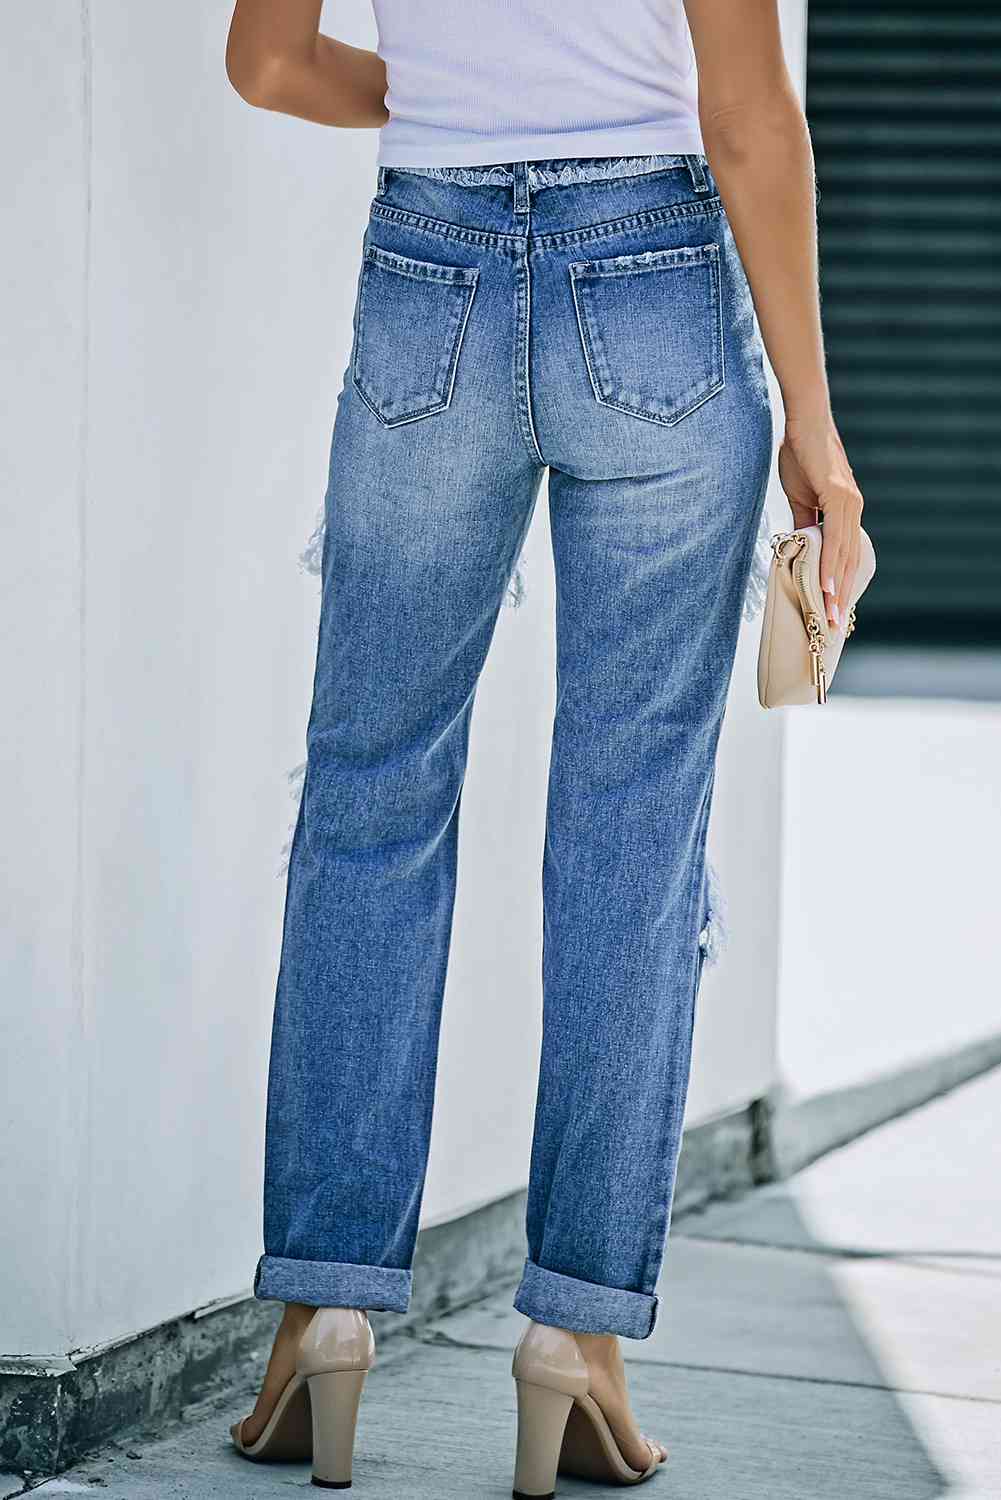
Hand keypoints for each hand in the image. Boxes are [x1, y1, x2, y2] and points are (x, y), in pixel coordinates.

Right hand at [778, 414, 863, 631]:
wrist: (802, 423)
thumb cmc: (799, 454)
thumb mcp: (799, 497)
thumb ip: (804, 523)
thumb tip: (801, 548)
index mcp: (844, 511)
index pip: (844, 555)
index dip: (839, 583)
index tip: (830, 609)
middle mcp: (853, 509)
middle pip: (849, 561)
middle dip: (840, 596)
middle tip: (831, 625)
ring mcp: (849, 503)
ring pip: (844, 555)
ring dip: (836, 587)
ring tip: (828, 614)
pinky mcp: (839, 496)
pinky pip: (834, 538)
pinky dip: (830, 563)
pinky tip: (826, 584)